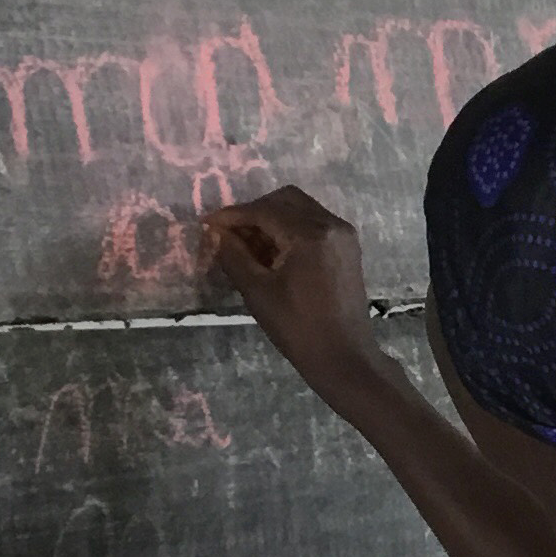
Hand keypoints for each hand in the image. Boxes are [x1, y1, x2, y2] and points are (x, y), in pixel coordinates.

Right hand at [204, 188, 386, 400]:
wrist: (343, 356)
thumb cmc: (297, 328)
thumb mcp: (258, 292)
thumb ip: (235, 256)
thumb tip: (218, 234)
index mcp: (310, 234)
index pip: (265, 210)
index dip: (233, 215)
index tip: (208, 223)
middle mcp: (331, 224)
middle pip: (285, 200)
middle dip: (254, 212)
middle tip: (229, 233)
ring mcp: (343, 234)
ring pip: (300, 208)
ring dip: (272, 219)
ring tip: (248, 245)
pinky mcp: (347, 247)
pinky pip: (314, 223)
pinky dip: (290, 229)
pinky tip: (272, 251)